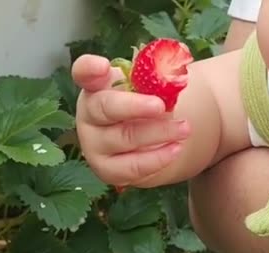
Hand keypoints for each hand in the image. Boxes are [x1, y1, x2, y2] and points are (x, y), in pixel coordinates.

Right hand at [72, 54, 190, 189]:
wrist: (145, 140)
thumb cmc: (144, 105)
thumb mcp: (149, 88)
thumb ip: (158, 78)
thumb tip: (178, 66)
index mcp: (97, 86)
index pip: (84, 72)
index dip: (89, 69)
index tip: (102, 67)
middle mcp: (89, 114)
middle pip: (105, 107)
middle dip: (134, 106)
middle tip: (161, 106)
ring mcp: (94, 143)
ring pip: (124, 138)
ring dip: (158, 133)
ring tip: (185, 128)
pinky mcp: (106, 169)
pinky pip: (131, 167)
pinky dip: (156, 158)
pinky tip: (176, 149)